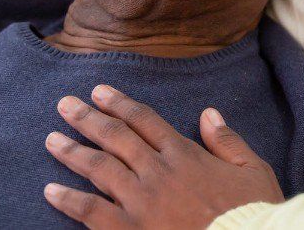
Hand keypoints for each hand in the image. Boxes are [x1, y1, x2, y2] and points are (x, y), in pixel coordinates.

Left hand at [43, 85, 283, 228]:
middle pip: (116, 137)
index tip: (99, 91)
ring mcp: (141, 201)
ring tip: (51, 139)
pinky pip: (91, 211)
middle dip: (88, 118)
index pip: (145, 121)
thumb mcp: (253, 169)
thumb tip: (208, 113)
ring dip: (73, 151)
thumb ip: (227, 141)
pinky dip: (69, 200)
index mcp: (185, 155)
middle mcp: (158, 172)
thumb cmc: (253, 213)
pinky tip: (50, 191)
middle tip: (64, 105)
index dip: (120, 104)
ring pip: (99, 168)